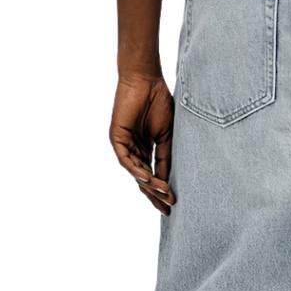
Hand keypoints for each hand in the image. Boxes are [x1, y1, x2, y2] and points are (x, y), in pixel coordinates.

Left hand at [109, 73, 175, 214]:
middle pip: (143, 179)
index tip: (174, 204)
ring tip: (164, 194)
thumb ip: (166, 156)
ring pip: (136, 172)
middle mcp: (134, 150)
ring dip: (149, 184)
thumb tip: (170, 179)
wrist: (147, 80)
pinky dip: (136, 170)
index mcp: (146, 149)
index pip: (153, 175)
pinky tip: (147, 178)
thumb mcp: (167, 135)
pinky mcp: (117, 138)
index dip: (162, 190)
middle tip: (167, 209)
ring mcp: (125, 145)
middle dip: (155, 195)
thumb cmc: (159, 102)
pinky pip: (126, 159)